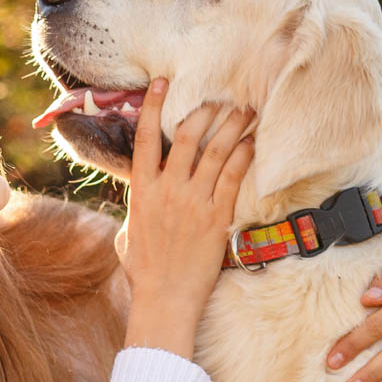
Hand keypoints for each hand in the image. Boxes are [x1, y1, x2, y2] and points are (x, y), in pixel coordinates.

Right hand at [118, 81, 256, 358]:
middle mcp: (167, 190)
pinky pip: (233, 176)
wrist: (165, 298)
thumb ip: (137, 209)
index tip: (162, 83)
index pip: (143, 139)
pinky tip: (252, 143)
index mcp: (141, 192)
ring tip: (245, 111)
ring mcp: (193, 202)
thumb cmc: (144, 271)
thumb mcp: (128, 234)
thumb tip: (141, 197)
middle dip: (205, 111)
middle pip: (186, 135)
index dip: (153, 106)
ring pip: (214, 150)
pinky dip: (244, 155)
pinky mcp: (216, 216)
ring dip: (232, 126)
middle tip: (220, 98)